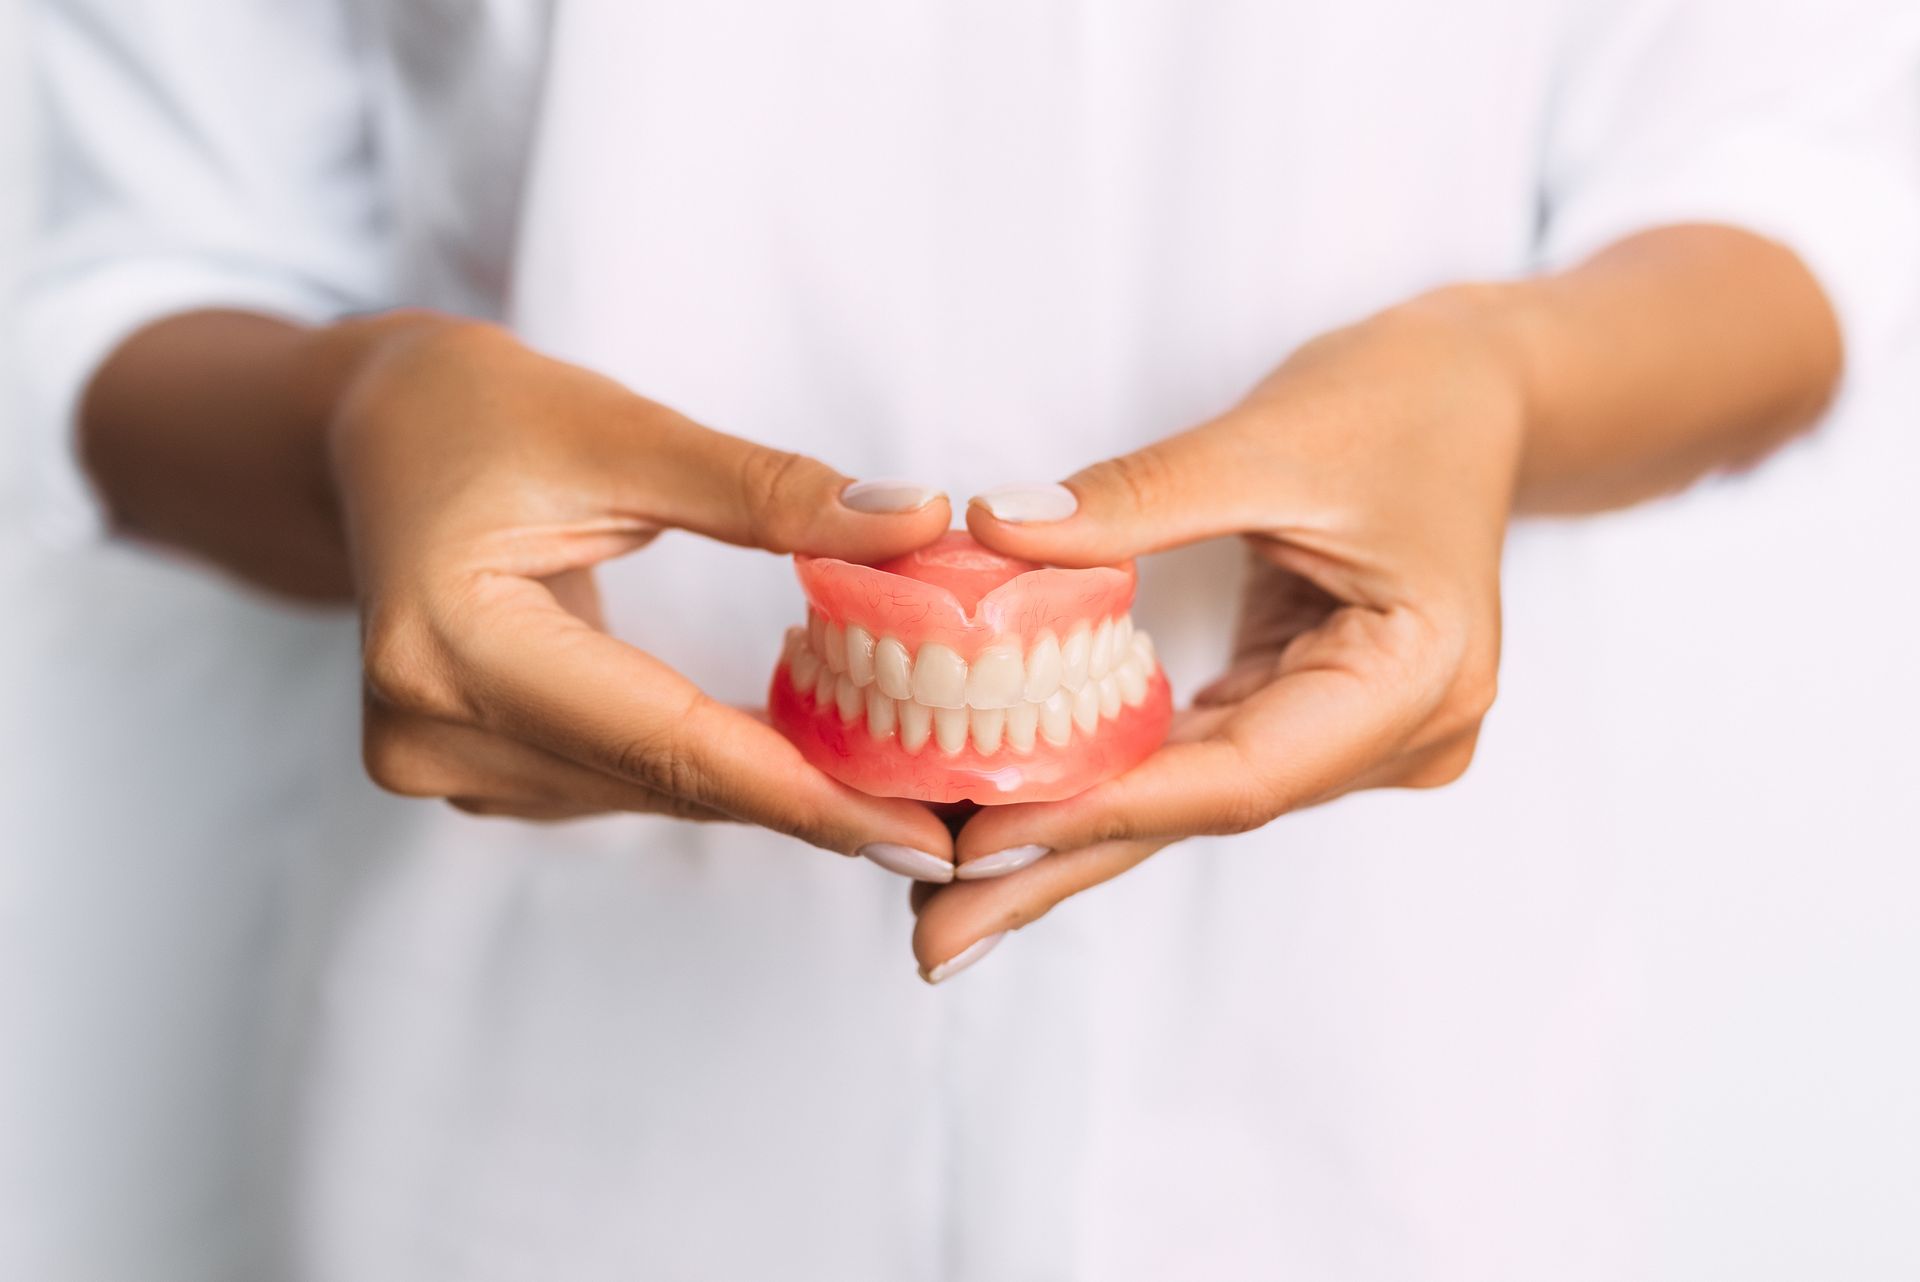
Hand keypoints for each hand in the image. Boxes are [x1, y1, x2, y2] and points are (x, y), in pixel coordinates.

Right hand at [326, 313, 956, 858]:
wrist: (364, 437)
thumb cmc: (476, 411)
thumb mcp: (621, 430)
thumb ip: (767, 490)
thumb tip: (916, 527)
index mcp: (451, 644)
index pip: (667, 742)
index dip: (805, 793)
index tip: (923, 833)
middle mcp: (429, 731)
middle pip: (664, 781)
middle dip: (811, 801)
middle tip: (948, 821)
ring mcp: (436, 764)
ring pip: (649, 792)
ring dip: (767, 786)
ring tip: (896, 782)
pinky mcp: (463, 769)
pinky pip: (619, 780)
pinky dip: (708, 766)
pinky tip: (795, 752)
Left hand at [909, 292, 1526, 979]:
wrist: (1479, 390)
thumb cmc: (1403, 399)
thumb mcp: (1268, 436)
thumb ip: (1135, 497)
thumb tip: (996, 530)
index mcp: (1415, 680)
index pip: (1238, 774)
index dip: (1102, 808)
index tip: (978, 840)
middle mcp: (1394, 736)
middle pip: (1203, 813)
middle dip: (1061, 870)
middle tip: (936, 940)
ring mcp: (1356, 735)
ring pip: (1188, 798)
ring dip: (1069, 838)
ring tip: (947, 894)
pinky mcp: (1310, 711)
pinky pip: (1193, 758)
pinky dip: (1106, 781)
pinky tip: (1016, 812)